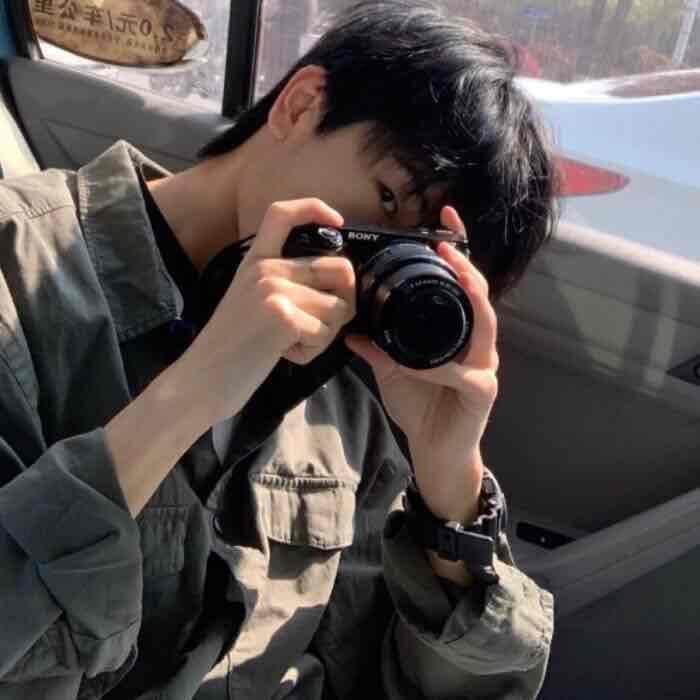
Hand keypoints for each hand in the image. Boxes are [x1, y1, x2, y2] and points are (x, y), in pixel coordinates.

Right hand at [180, 198, 355, 424]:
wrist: (202, 379)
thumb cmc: (231, 347)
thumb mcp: (250, 299)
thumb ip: (284, 281)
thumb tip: (337, 280)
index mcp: (256, 260)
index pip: (283, 213)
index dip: (315, 207)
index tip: (337, 222)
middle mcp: (266, 268)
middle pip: (340, 269)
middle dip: (344, 303)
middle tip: (319, 325)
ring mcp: (273, 288)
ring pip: (339, 307)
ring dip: (325, 334)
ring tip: (293, 344)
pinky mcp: (282, 315)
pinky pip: (325, 333)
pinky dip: (312, 351)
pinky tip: (285, 354)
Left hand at [345, 206, 497, 522]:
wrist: (435, 452)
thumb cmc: (421, 409)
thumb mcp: (393, 371)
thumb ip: (377, 349)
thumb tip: (351, 330)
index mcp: (457, 334)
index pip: (462, 285)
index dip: (459, 252)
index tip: (445, 219)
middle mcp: (477, 345)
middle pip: (480, 296)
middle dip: (467, 267)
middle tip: (446, 245)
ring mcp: (484, 367)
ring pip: (484, 325)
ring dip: (469, 298)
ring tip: (454, 274)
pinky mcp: (482, 393)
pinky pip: (464, 373)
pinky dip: (441, 367)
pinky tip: (422, 363)